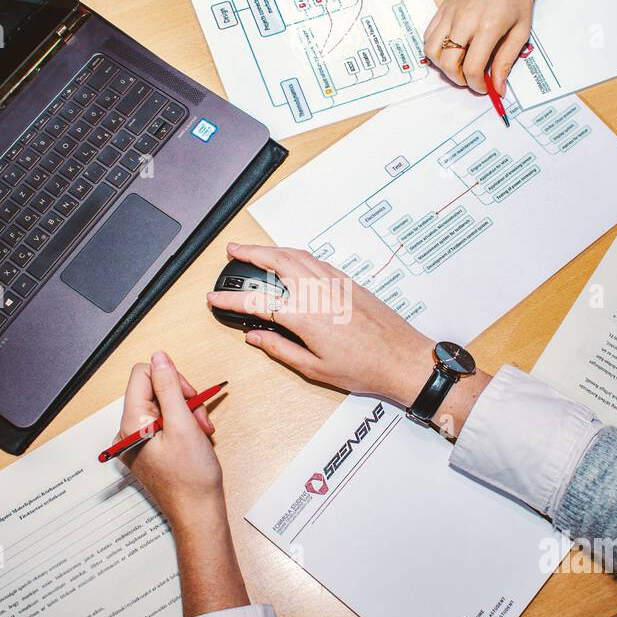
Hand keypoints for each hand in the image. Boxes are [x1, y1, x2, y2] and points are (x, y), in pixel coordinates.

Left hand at [117, 352, 223, 533]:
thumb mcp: (183, 424)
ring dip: (185, 413)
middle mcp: (128, 430)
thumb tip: (159, 358)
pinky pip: (163, 423)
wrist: (198, 513)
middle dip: (182, 399)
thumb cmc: (192, 478)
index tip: (190, 397)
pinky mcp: (147, 449)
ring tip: (200, 432)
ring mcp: (137, 441)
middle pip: (153, 390)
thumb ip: (169, 387)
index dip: (171, 379)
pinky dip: (182, 425)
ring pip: (161, 406)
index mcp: (132, 422)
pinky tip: (194, 439)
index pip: (143, 374)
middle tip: (200, 419)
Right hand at [206, 243, 434, 406]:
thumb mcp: (314, 368)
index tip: (215, 297)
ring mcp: (333, 281)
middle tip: (232, 251)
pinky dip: (294, 253)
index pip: (256, 301)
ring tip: (255, 250)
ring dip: (271, 249)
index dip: (230, 298)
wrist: (401, 357)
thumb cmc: (364, 367)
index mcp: (304, 315)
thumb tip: (256, 337)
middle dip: (249, 252)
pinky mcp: (347, 279)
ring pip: (295, 254)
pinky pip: (313, 259)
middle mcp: (317, 291)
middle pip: (275, 260)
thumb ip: (279, 349)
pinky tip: (289, 258)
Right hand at [424, 0, 539, 92]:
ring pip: (432, 51)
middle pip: (448, 64)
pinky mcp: (443, 8)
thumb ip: (506, 61)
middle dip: (458, 79)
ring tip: (457, 66)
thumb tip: (498, 87)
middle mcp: (465, 20)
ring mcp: (450, 13)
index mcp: (487, 27)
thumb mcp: (520, 32)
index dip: (476, 84)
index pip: (472, 68)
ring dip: (442, 66)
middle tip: (470, 79)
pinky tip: (449, 50)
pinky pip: (428, 35)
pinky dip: (434, 49)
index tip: (483, 87)